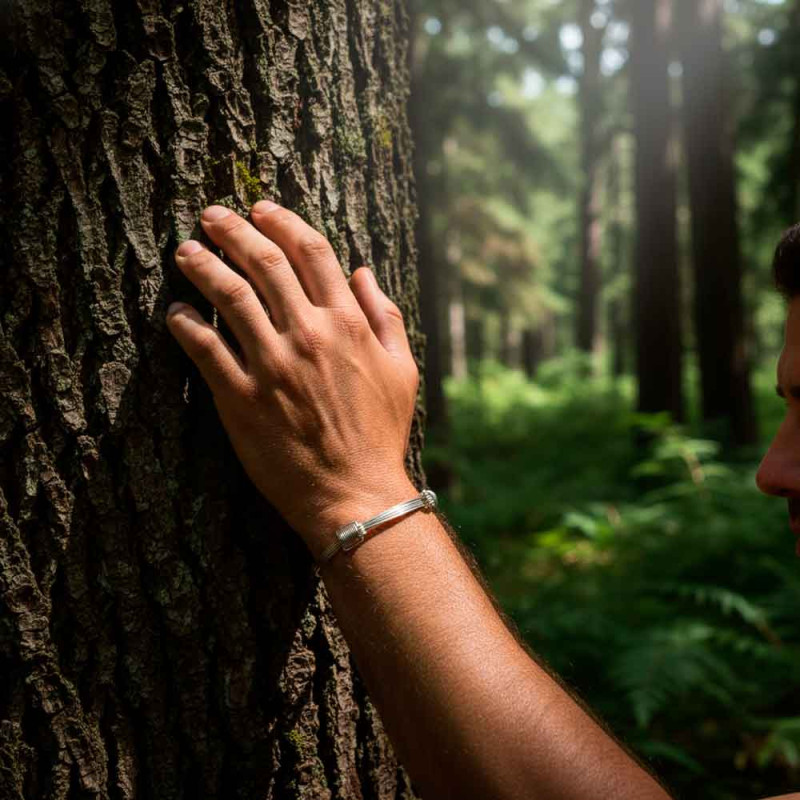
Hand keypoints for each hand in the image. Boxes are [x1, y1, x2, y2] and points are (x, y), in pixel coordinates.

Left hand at [166, 202, 419, 555]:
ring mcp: (272, 365)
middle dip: (233, 231)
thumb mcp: (401, 370)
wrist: (354, 492)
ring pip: (229, 297)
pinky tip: (175, 311)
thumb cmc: (380, 433)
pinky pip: (206, 349)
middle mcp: (308, 335)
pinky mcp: (241, 399)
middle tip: (211, 215)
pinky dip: (186, 324)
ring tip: (184, 251)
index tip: (261, 209)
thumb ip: (385, 316)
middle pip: (264, 264)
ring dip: (202, 266)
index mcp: (347, 324)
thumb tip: (363, 272)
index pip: (311, 252)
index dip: (283, 222)